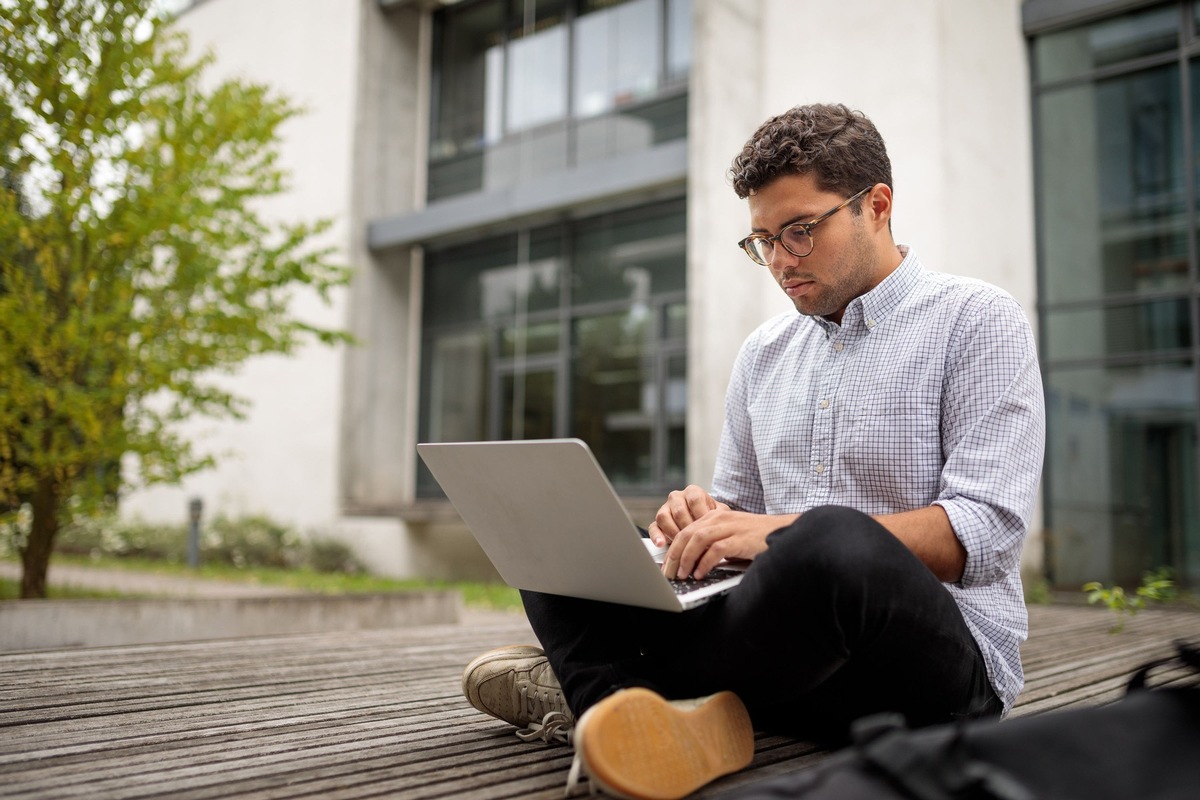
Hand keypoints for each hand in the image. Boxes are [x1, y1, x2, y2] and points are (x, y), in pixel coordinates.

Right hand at [647, 485, 720, 546]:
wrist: (703, 523)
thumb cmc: (712, 517)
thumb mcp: (719, 513)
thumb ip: (721, 514)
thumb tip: (721, 522)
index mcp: (693, 492)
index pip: (694, 500)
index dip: (700, 515)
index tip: (706, 529)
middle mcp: (677, 497)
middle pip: (679, 511)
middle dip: (688, 527)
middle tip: (696, 540)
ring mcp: (665, 509)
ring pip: (664, 517)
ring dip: (673, 532)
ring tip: (683, 543)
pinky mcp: (657, 522)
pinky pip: (653, 527)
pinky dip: (656, 536)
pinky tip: (661, 544)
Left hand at [660, 509, 791, 580]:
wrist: (782, 531)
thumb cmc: (755, 538)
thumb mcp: (729, 537)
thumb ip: (711, 545)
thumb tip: (692, 564)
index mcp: (713, 517)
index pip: (685, 531)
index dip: (673, 549)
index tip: (666, 566)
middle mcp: (719, 519)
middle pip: (687, 535)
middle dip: (675, 556)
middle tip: (669, 573)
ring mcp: (729, 527)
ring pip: (697, 540)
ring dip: (686, 559)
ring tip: (682, 574)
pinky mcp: (739, 539)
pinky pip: (715, 551)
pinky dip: (705, 563)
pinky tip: (700, 573)